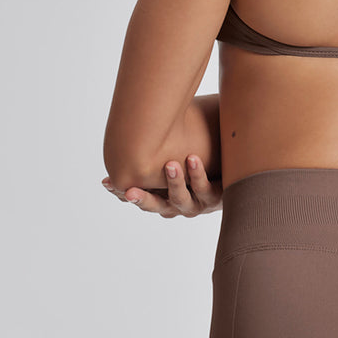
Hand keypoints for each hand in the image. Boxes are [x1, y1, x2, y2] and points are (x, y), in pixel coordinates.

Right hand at [102, 156, 222, 217]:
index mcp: (160, 198)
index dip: (121, 193)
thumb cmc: (194, 162)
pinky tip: (192, 159)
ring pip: (181, 198)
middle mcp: (175, 205)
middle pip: (156, 206)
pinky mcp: (214, 197)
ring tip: (170, 165)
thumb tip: (122, 130)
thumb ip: (150, 149)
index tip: (107, 182)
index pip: (136, 198)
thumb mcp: (169, 157)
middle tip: (130, 190)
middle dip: (143, 199)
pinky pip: (204, 188)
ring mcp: (195, 203)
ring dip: (174, 182)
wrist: (230, 172)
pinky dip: (198, 175)